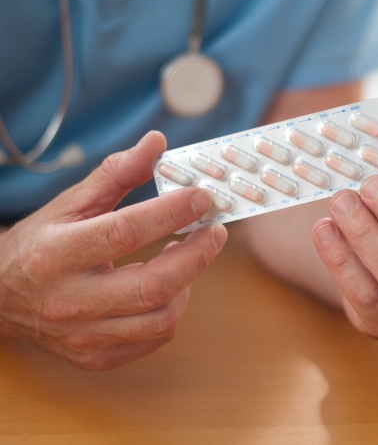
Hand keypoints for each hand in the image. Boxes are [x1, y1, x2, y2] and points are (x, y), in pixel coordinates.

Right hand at [0, 131, 226, 370]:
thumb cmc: (41, 244)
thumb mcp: (70, 203)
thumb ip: (117, 173)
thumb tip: (158, 142)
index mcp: (58, 254)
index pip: (124, 232)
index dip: (170, 213)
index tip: (202, 197)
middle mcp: (70, 301)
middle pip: (153, 286)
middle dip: (196, 255)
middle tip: (214, 231)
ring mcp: (83, 335)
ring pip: (161, 319)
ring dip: (188, 284)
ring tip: (185, 257)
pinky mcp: (96, 357)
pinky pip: (154, 338)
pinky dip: (172, 310)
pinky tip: (170, 287)